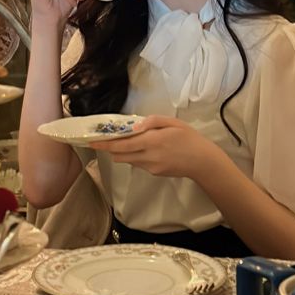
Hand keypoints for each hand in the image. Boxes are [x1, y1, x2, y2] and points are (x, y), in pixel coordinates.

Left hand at [90, 115, 218, 179]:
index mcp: (151, 141)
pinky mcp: (154, 173)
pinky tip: (147, 149)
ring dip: (123, 152)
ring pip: (128, 160)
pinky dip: (136, 156)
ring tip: (129, 142)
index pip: (121, 144)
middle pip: (119, 155)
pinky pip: (138, 163)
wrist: (203, 162)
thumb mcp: (173, 122)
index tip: (92, 142)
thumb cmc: (190, 138)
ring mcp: (150, 167)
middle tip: (105, 140)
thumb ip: (152, 122)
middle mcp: (147, 156)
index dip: (104, 144)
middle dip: (110, 149)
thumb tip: (134, 127)